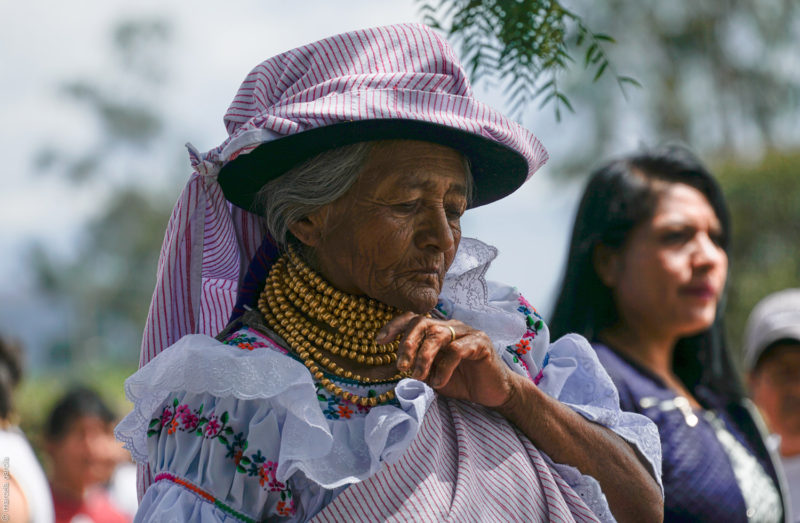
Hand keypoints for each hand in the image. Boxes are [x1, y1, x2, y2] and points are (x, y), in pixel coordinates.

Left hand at [376, 312, 515, 407]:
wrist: (493, 392)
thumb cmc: (461, 381)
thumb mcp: (431, 376)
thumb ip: (413, 369)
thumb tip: (387, 369)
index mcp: (437, 330)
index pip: (413, 319)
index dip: (394, 326)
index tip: (379, 340)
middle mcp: (451, 326)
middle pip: (422, 322)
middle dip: (407, 343)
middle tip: (401, 366)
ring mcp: (467, 333)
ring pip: (438, 334)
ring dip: (424, 357)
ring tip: (419, 376)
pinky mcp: (480, 344)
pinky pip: (456, 350)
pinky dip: (443, 368)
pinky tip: (439, 382)